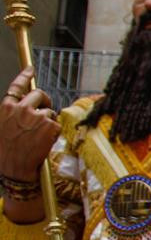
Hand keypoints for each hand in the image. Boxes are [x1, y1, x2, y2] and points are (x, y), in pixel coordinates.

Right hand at [0, 67, 59, 182]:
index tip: (30, 69)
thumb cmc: (6, 152)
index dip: (24, 76)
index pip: (17, 86)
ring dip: (48, 122)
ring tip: (38, 137)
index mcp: (7, 107)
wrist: (14, 169)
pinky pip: (56, 124)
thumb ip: (11, 114)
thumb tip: (23, 106)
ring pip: (49, 111)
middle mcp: (22, 108)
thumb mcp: (2, 127)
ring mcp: (37, 116)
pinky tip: (44, 142)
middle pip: (39, 94)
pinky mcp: (50, 125)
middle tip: (45, 110)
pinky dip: (53, 133)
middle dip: (44, 101)